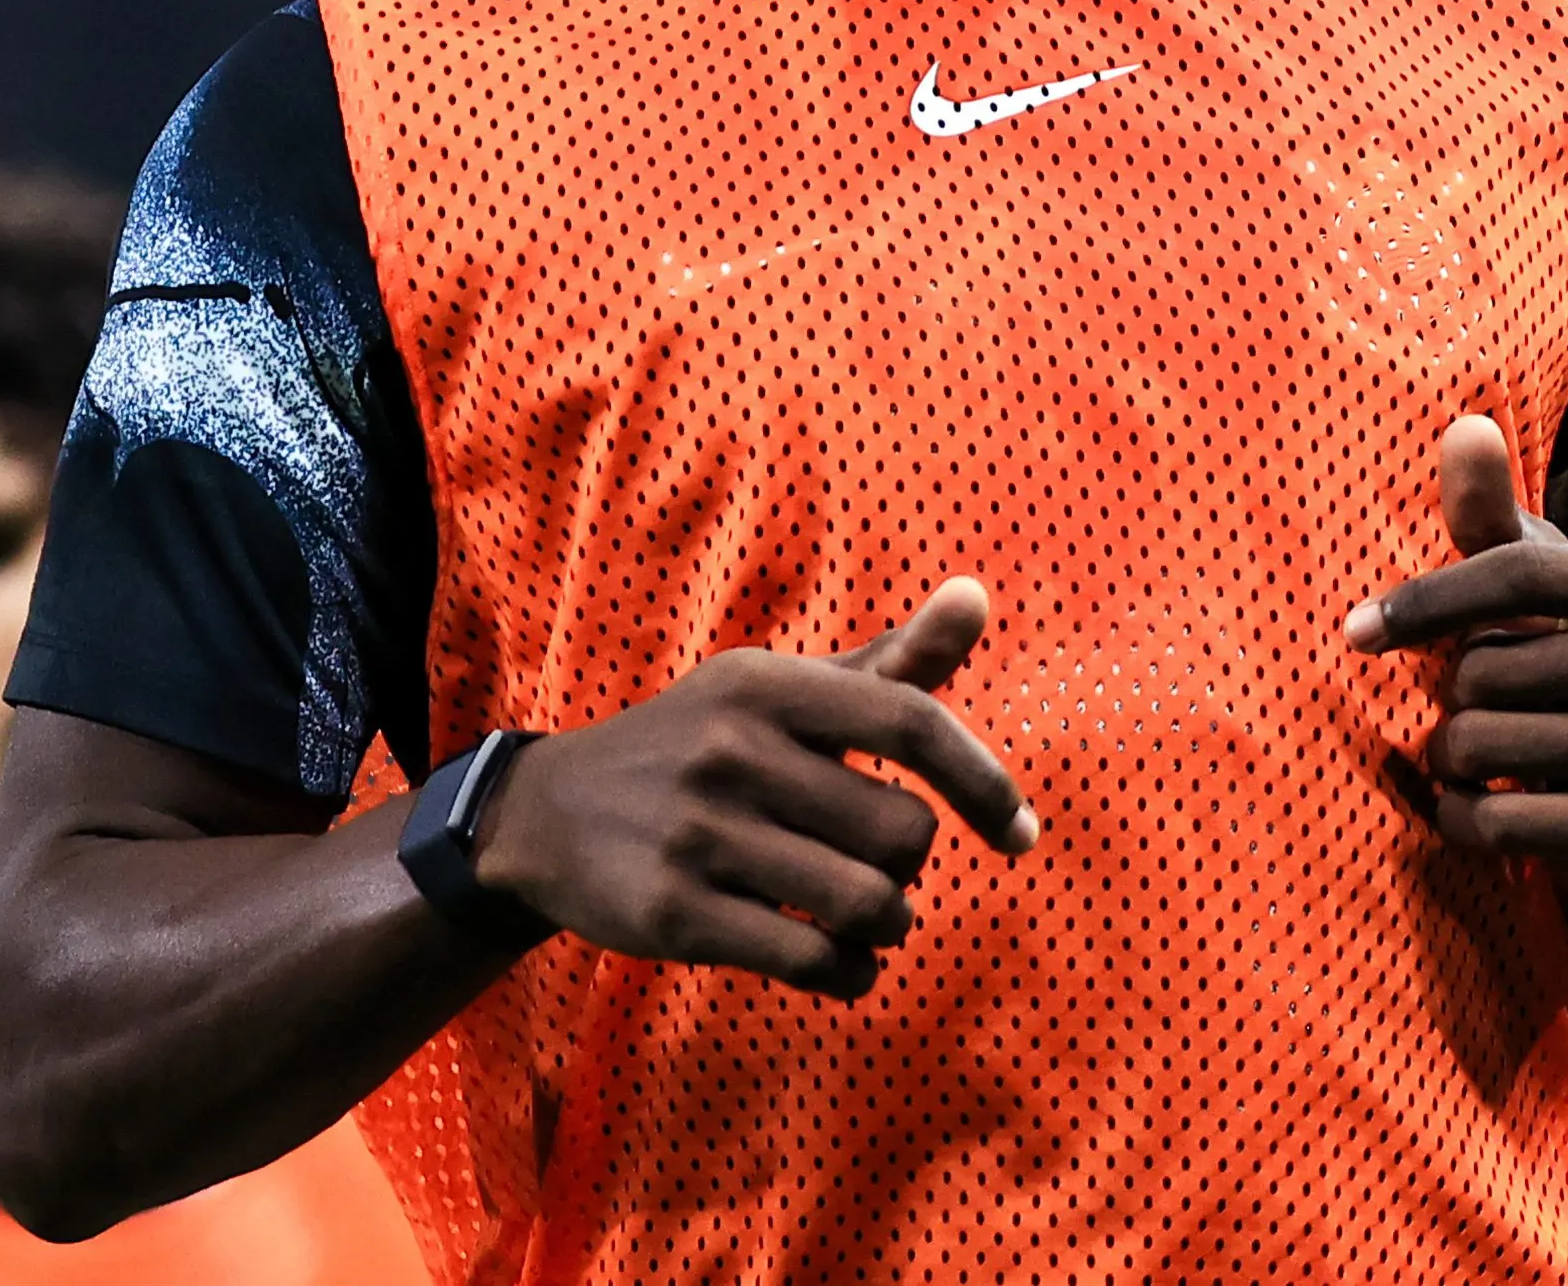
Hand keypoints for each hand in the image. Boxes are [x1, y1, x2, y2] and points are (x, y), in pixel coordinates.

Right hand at [468, 577, 1037, 997]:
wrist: (547, 815)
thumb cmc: (704, 747)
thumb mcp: (781, 692)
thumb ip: (889, 661)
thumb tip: (978, 594)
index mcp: (769, 684)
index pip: (912, 723)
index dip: (984, 783)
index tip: (1020, 834)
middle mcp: (731, 750)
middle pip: (902, 832)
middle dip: (913, 865)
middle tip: (880, 865)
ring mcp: (698, 835)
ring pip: (867, 903)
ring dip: (889, 926)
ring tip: (869, 919)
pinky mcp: (673, 915)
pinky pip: (812, 961)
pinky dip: (850, 973)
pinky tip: (842, 963)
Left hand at [1345, 415, 1567, 897]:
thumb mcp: (1538, 595)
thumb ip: (1494, 520)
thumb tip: (1463, 426)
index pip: (1519, 575)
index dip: (1427, 600)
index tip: (1354, 630)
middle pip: (1491, 668)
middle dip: (1449, 696)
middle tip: (1465, 709)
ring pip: (1488, 745)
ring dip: (1448, 758)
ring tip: (1466, 757)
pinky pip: (1502, 823)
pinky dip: (1460, 820)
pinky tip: (1467, 810)